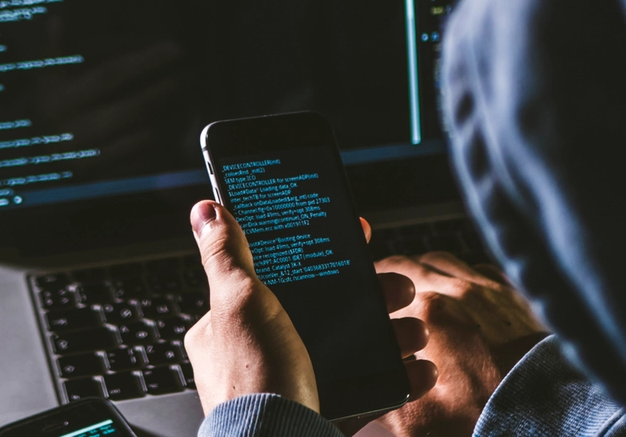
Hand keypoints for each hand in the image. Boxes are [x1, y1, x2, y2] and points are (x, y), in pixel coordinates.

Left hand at [183, 201, 437, 428]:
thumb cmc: (252, 382)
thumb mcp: (238, 304)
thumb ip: (226, 255)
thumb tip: (205, 211)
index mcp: (230, 327)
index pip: (277, 276)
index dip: (317, 256)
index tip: (355, 241)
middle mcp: (259, 355)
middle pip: (323, 311)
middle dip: (371, 298)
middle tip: (400, 288)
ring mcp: (293, 385)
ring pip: (351, 349)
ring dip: (392, 336)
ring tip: (415, 332)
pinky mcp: (322, 413)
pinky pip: (368, 391)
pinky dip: (398, 379)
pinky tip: (420, 369)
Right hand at [375, 252, 548, 436]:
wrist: (547, 407)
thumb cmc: (487, 412)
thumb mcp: (415, 420)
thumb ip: (383, 399)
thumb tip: (369, 390)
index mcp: (427, 311)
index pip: (385, 280)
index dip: (371, 285)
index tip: (367, 289)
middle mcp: (457, 290)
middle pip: (412, 263)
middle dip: (393, 270)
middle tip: (383, 279)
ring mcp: (488, 288)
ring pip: (445, 260)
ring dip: (427, 266)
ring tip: (419, 279)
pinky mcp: (514, 293)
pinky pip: (481, 268)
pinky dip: (465, 273)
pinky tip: (463, 288)